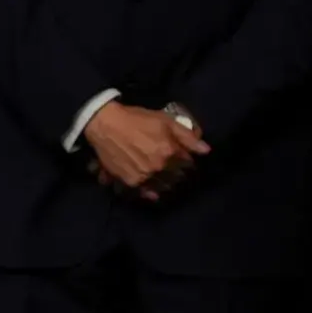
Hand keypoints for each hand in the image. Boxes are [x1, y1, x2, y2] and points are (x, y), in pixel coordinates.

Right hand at [82, 101, 208, 200]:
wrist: (105, 124)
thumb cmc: (136, 119)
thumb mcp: (164, 120)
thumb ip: (187, 136)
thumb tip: (206, 150)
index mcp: (170, 151)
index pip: (189, 164)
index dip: (188, 160)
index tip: (184, 158)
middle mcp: (160, 167)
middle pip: (178, 177)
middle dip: (179, 172)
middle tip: (174, 167)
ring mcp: (145, 177)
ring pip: (165, 187)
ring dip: (167, 183)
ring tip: (164, 177)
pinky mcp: (131, 182)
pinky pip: (148, 194)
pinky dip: (153, 193)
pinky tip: (154, 189)